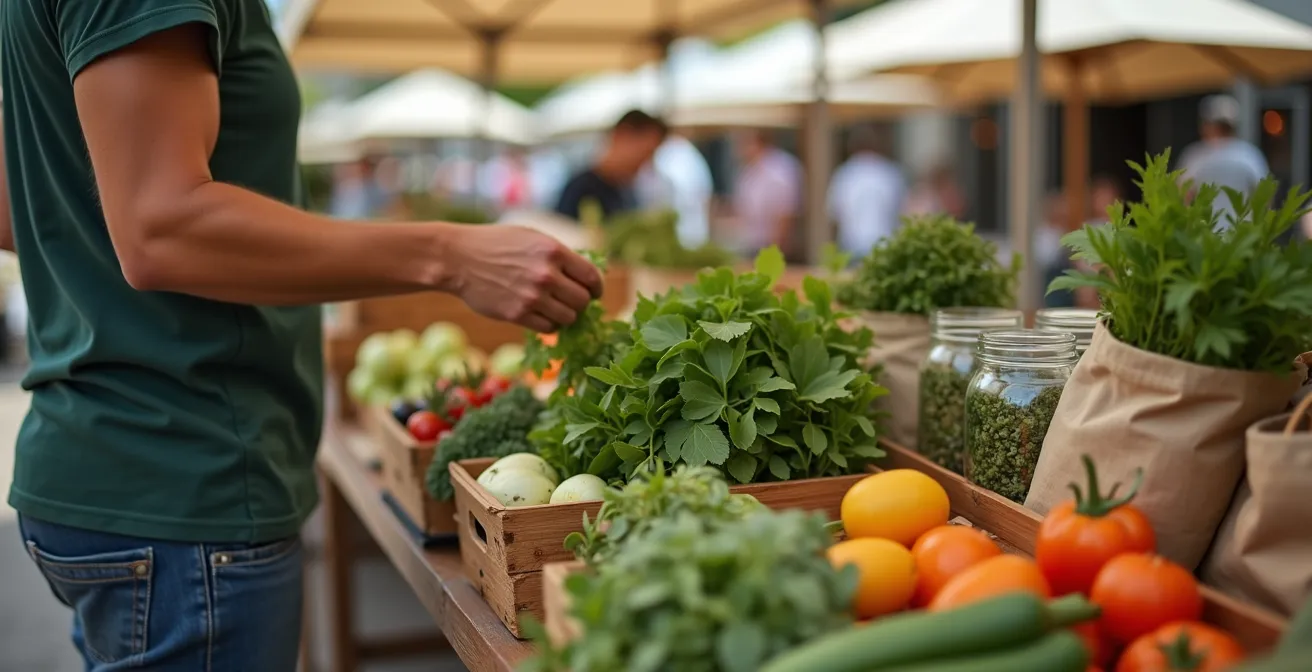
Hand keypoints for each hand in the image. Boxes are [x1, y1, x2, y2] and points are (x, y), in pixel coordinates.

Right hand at [445, 225, 603, 331]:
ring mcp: (532, 297)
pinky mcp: (518, 314)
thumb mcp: (532, 238)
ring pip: (568, 318)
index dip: (596, 288)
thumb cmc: (496, 244)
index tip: (593, 292)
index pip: (592, 277)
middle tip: (570, 301)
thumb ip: (559, 255)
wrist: (459, 258)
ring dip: (565, 315)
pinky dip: (549, 324)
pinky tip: (541, 314)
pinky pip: (548, 328)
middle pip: (583, 301)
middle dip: (580, 303)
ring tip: (554, 307)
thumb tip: (586, 276)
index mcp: (554, 251)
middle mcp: (546, 275)